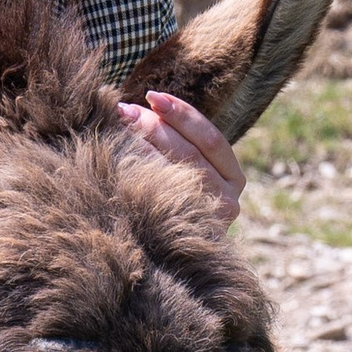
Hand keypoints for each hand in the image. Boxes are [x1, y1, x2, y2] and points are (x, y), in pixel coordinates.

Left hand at [116, 86, 243, 226]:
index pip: (210, 139)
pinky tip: (117, 162)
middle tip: (126, 111)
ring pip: (175, 175)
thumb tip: (135, 109)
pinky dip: (139, 174)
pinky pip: (160, 199)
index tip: (152, 96)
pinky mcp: (186, 235)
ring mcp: (209, 223)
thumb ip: (176, 140)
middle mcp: (229, 203)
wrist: (167, 254)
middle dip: (156, 127)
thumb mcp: (187, 167)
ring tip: (119, 130)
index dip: (182, 115)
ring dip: (145, 147)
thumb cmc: (175, 197)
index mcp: (234, 179)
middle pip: (191, 155)